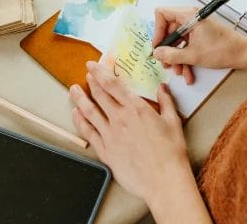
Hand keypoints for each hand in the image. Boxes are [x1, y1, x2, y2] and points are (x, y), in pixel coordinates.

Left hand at [70, 61, 189, 205]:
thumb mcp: (173, 122)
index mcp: (136, 109)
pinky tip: (76, 115)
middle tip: (86, 73)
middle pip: (100, 95)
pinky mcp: (106, 152)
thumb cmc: (171, 153)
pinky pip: (88, 133)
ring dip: (80, 99)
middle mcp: (120, 119)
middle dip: (91, 81)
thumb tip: (163, 88)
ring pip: (90, 112)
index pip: (113, 84)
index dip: (101, 72)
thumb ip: (166, 102)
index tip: (93, 65)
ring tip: (73, 90)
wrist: (164, 180)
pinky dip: (80, 122)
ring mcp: (110, 135)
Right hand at [151, 7, 246, 83]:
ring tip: (179, 71)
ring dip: (177, 57)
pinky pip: (187, 45)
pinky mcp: (201, 35)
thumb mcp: (193, 55)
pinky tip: (188, 72)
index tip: (158, 46)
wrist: (243, 54)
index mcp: (189, 15)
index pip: (163, 14)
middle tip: (166, 62)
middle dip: (168, 49)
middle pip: (169, 30)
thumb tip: (157, 53)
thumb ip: (171, 55)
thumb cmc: (224, 49)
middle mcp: (192, 18)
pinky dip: (186, 58)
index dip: (157, 30)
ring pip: (178, 40)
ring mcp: (196, 27)